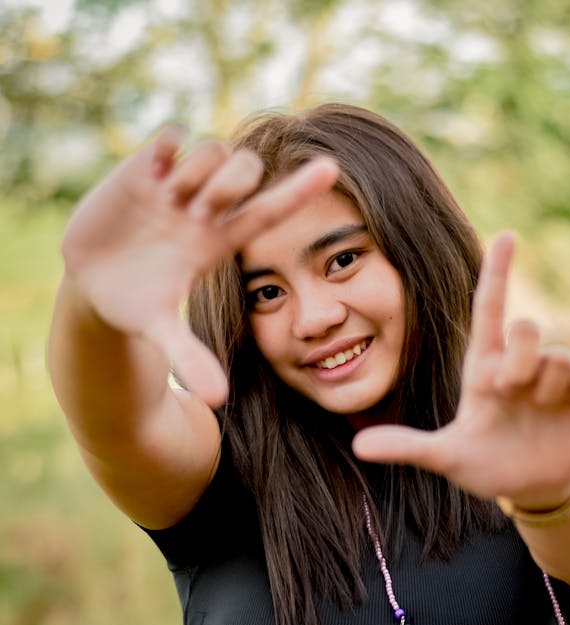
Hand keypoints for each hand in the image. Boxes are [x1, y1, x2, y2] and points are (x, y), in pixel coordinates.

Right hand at [61, 126, 338, 405]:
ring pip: (212, 151)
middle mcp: (205, 209)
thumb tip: (218, 400)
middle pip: (244, 171)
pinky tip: (158, 168)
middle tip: (204, 205)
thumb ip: (190, 359)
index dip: (300, 192)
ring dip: (198, 169)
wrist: (92, 284)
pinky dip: (171, 144)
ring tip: (171, 196)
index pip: (269, 211)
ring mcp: (177, 186)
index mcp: (219, 242)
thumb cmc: (137, 307)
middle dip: (233, 181)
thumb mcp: (161, 332)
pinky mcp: (144, 169)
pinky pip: (171, 137)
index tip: (335, 171)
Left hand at [352, 233, 569, 506]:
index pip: (489, 308)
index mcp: (483, 367)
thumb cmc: (484, 466)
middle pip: (528, 327)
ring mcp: (550, 372)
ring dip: (548, 386)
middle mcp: (517, 361)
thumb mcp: (445, 457)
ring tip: (539, 410)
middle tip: (513, 395)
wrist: (530, 488)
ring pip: (558, 350)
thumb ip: (407, 448)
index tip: (506, 235)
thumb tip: (359, 447)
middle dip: (522, 361)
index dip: (497, 272)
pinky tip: (567, 399)